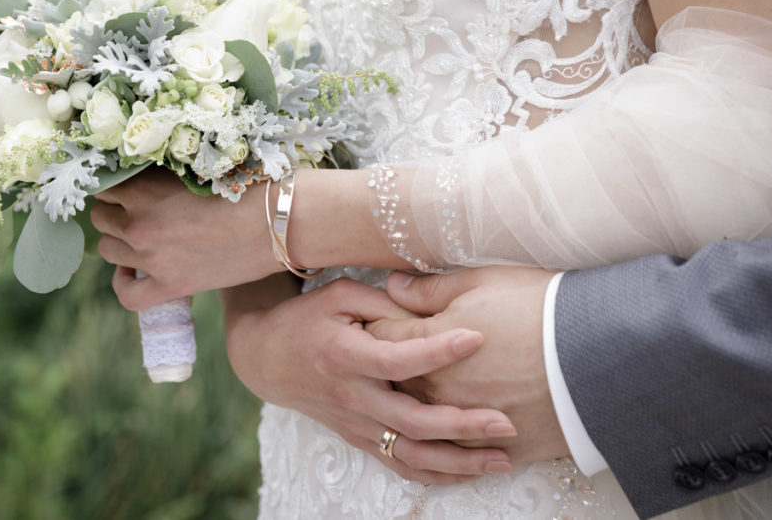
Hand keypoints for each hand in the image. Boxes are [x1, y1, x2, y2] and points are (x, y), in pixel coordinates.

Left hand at [90, 167, 281, 310]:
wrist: (279, 219)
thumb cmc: (247, 184)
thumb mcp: (196, 170)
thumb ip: (163, 176)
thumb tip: (145, 176)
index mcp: (144, 190)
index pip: (103, 185)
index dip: (114, 184)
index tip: (126, 185)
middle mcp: (140, 224)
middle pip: (100, 216)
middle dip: (115, 210)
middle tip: (136, 208)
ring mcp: (152, 259)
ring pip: (106, 249)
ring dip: (119, 240)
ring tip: (141, 235)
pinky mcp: (172, 286)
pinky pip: (127, 294)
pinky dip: (123, 283)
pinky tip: (132, 271)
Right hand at [222, 274, 517, 484]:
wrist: (266, 359)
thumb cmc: (306, 319)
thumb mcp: (338, 296)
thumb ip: (384, 303)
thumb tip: (432, 308)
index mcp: (344, 357)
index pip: (396, 359)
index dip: (437, 350)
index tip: (478, 337)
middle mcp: (351, 397)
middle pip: (411, 421)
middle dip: (462, 426)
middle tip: (506, 421)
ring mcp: (355, 424)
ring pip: (410, 454)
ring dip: (458, 462)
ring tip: (502, 459)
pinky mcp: (358, 439)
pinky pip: (400, 464)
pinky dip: (436, 474)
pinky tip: (470, 472)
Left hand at [367, 266, 570, 462]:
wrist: (601, 352)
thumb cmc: (541, 307)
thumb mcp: (482, 281)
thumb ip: (429, 289)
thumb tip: (393, 286)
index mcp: (428, 346)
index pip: (381, 336)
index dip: (383, 324)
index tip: (390, 320)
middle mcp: (437, 389)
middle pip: (395, 382)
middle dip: (394, 367)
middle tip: (406, 353)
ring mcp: (464, 423)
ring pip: (423, 421)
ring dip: (421, 405)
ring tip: (436, 388)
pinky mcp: (495, 446)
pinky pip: (461, 448)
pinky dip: (456, 437)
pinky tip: (466, 420)